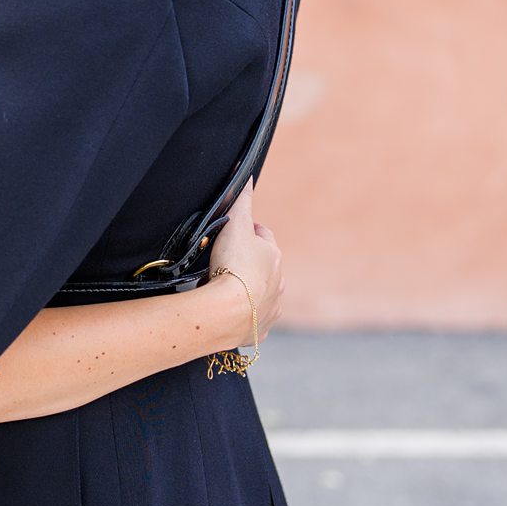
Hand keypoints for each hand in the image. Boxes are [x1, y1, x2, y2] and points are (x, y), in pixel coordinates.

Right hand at [201, 182, 282, 348]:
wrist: (229, 310)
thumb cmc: (233, 265)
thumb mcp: (236, 224)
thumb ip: (242, 200)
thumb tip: (247, 176)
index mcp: (274, 256)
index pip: (264, 237)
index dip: (250, 232)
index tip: (235, 233)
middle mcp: (278, 282)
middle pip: (265, 266)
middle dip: (251, 262)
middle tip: (228, 260)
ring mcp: (270, 307)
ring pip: (264, 293)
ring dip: (251, 289)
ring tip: (229, 287)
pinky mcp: (259, 329)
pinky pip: (256, 320)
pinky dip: (247, 316)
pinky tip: (235, 314)